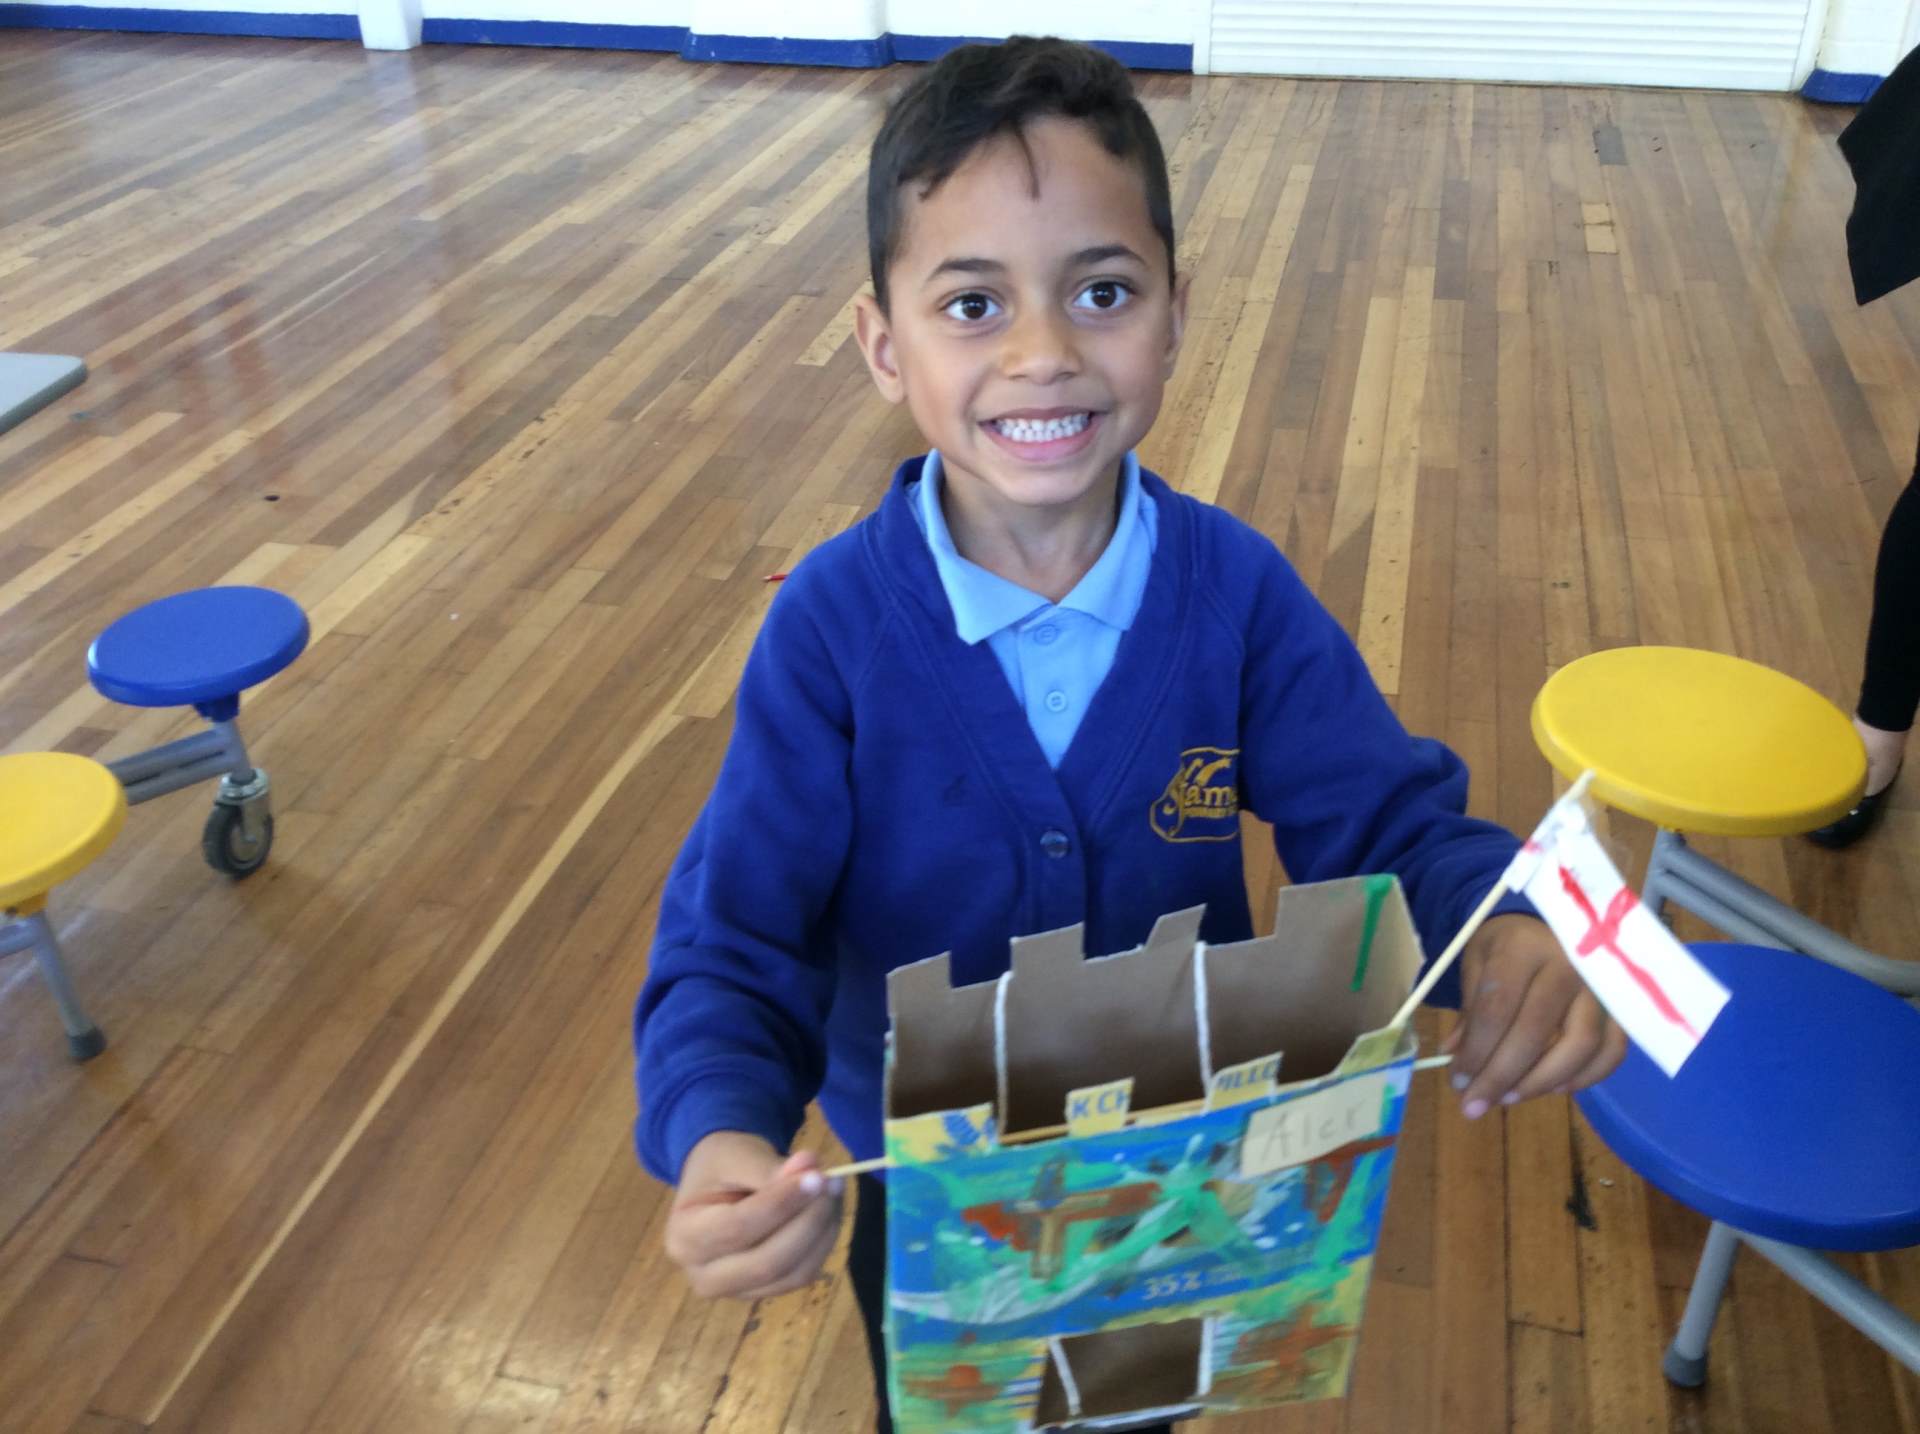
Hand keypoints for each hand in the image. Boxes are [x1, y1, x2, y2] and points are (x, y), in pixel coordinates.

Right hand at [665, 1131, 844, 1298]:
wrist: (717, 1183)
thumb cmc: (722, 1166)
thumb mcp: (737, 1155)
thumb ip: (770, 1167)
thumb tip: (811, 1170)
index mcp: (684, 1237)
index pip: (738, 1228)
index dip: (781, 1204)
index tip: (817, 1176)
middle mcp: (703, 1275)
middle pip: (767, 1263)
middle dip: (808, 1222)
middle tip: (833, 1182)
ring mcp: (735, 1292)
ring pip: (792, 1274)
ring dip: (823, 1232)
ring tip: (833, 1191)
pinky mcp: (764, 1292)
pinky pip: (802, 1274)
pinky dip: (823, 1242)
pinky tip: (828, 1210)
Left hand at [1444, 913, 1625, 1118]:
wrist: (1556, 920)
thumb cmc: (1509, 944)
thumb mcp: (1477, 961)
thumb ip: (1470, 1009)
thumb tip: (1455, 1056)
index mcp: (1522, 947)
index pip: (1497, 1009)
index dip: (1476, 1051)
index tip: (1457, 1081)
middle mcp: (1568, 963)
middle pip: (1535, 1032)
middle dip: (1501, 1076)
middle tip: (1476, 1104)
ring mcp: (1601, 985)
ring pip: (1579, 1045)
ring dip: (1541, 1081)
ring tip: (1509, 1098)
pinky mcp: (1623, 1004)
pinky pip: (1613, 1049)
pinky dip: (1587, 1075)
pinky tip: (1556, 1088)